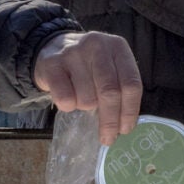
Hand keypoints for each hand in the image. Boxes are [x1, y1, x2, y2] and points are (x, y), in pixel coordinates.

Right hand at [33, 29, 142, 144]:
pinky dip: (68, 106)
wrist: (52, 47)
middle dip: (110, 120)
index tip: (125, 129)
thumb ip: (120, 89)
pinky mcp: (52, 64)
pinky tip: (68, 98)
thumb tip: (123, 126)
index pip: (131, 84)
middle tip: (107, 137)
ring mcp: (73, 53)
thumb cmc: (87, 65)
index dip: (130, 111)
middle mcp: (97, 45)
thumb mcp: (109, 68)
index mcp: (118, 47)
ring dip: (85, 107)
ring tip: (81, 98)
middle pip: (110, 93)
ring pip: (87, 98)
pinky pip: (65, 98)